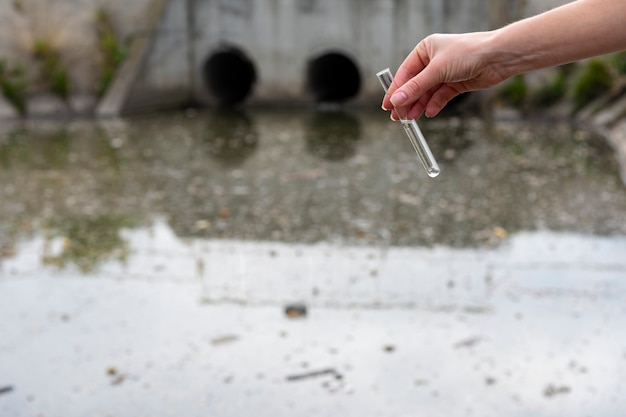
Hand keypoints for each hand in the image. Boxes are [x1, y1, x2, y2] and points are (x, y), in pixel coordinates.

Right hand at [382, 32, 509, 119]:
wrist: (498, 57)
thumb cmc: (468, 53)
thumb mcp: (437, 70)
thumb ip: (415, 87)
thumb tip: (396, 100)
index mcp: (425, 49)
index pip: (405, 73)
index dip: (396, 90)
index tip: (388, 105)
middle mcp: (434, 61)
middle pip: (415, 85)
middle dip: (407, 101)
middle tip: (398, 117)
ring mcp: (445, 73)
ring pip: (427, 93)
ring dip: (419, 106)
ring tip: (411, 119)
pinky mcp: (456, 84)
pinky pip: (440, 97)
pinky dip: (434, 105)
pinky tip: (429, 113)